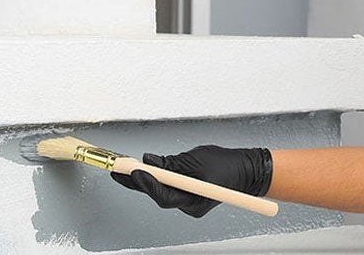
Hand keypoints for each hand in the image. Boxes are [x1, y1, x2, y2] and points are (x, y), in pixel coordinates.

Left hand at [111, 145, 272, 217]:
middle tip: (118, 169)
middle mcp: (188, 204)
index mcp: (194, 200)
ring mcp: (187, 201)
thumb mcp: (197, 159)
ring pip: (160, 191)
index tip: (133, 170)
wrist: (245, 171)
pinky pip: (167, 187)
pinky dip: (157, 178)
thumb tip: (149, 161)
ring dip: (145, 179)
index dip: (146, 183)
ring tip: (126, 167)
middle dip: (137, 182)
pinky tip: (145, 169)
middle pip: (157, 194)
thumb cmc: (227, 166)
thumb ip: (172, 163)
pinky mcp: (186, 194)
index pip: (163, 195)